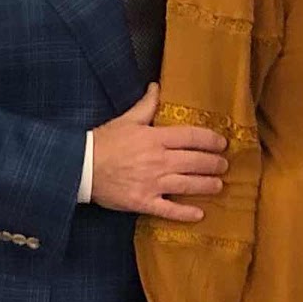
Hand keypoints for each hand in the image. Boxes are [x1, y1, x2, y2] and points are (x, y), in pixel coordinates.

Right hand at [91, 84, 227, 221]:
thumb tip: (157, 87)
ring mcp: (152, 183)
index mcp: (155, 139)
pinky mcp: (143, 202)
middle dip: (214, 164)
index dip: (210, 140)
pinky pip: (168, 210)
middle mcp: (158, 161)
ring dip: (207, 185)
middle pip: (195, 162)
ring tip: (218, 185)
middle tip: (224, 165)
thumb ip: (146, 105)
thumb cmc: (103, 142)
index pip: (191, 137)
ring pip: (188, 184)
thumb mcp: (126, 120)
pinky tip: (199, 214)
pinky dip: (185, 213)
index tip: (222, 143)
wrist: (78, 167)